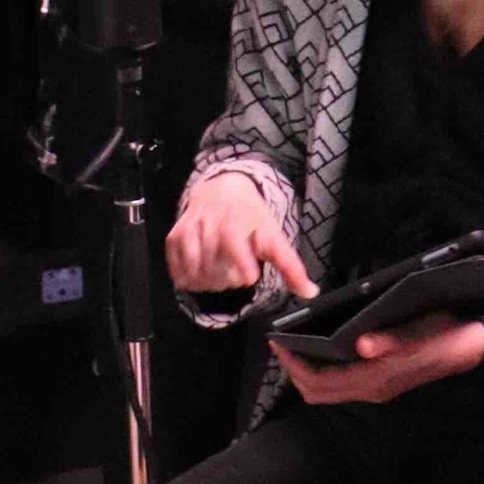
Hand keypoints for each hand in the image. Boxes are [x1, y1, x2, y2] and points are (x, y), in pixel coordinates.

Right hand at [165, 171, 312, 302]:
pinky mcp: (173, 238)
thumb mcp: (273, 237)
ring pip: (195, 273)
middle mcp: (208, 225)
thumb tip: (310, 293)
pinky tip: (202, 275)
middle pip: (215, 270)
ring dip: (210, 282)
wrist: (221, 190)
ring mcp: (188, 231)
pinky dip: (190, 279)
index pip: (234, 252)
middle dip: (229, 279)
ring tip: (221, 275)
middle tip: (236, 271)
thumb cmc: (250, 217)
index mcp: (234, 223)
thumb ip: (290, 266)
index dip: (244, 271)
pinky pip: (178, 271)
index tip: (251, 274)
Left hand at [274, 314, 483, 405]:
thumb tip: (361, 344)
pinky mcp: (383, 382)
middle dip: (293, 371)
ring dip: (307, 372)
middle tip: (280, 342)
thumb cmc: (447, 333)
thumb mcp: (421, 330)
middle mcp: (372, 389)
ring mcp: (377, 389)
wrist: (476, 346)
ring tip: (295, 344)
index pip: (319, 381)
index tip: (277, 340)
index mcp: (375, 378)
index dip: (293, 364)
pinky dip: (323, 371)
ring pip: (329, 391)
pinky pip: (342, 384)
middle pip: (318, 393)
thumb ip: (391, 340)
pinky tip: (321, 349)